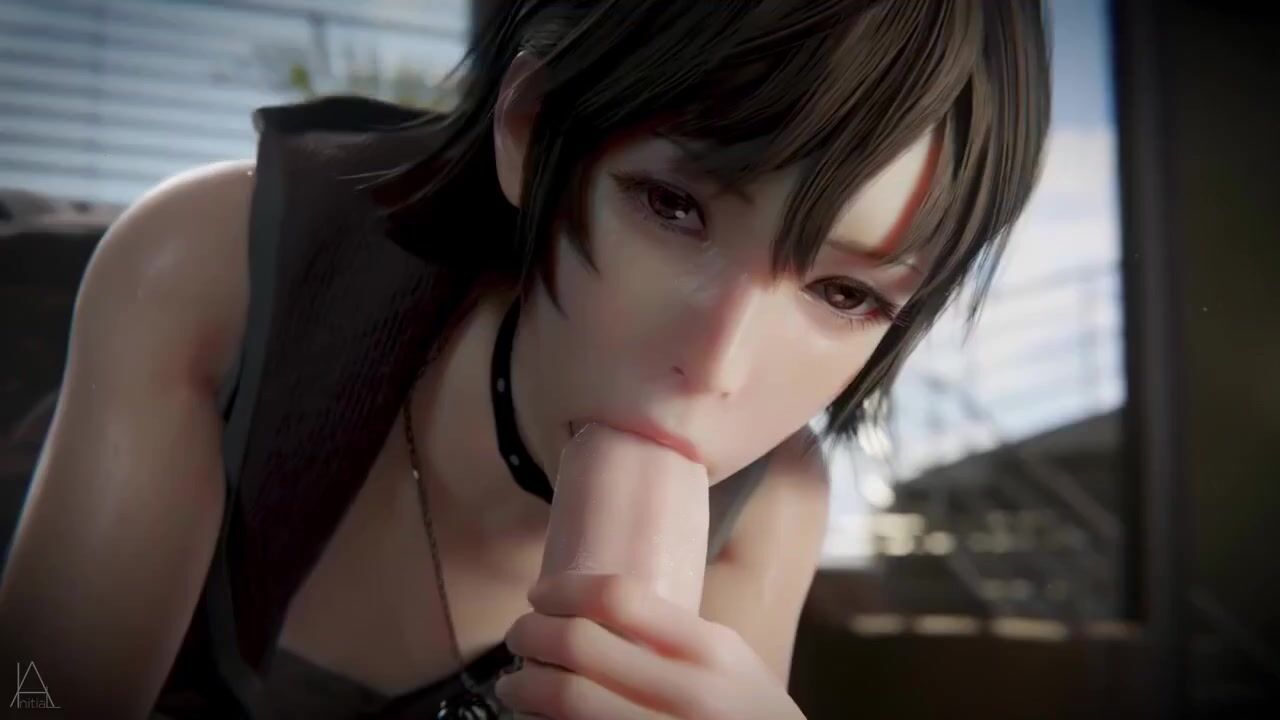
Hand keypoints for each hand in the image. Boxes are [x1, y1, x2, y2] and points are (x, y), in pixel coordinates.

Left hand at [495, 572, 805, 719]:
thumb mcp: (735, 665)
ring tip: (514, 683)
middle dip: (530, 634)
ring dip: (523, 685)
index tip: (539, 594)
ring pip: (564, 699)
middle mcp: (691, 696)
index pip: (619, 598)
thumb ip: (676, 638)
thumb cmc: (751, 718)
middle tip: (517, 635)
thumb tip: (590, 609)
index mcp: (712, 651)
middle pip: (579, 645)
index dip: (564, 590)